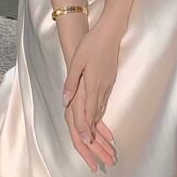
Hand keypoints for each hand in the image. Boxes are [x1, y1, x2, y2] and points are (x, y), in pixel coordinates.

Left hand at [62, 21, 120, 156]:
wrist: (110, 32)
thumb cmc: (91, 44)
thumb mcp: (76, 62)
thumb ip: (71, 83)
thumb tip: (65, 101)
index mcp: (92, 84)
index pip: (88, 111)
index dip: (85, 127)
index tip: (84, 142)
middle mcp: (102, 86)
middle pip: (96, 113)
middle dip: (94, 130)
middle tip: (91, 144)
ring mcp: (108, 82)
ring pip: (102, 106)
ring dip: (98, 121)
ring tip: (95, 135)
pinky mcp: (111, 78)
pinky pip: (105, 99)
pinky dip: (101, 109)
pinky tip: (99, 113)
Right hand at [64, 82, 115, 172]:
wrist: (79, 60)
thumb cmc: (79, 78)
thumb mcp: (81, 99)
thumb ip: (81, 120)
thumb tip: (87, 139)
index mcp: (72, 117)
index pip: (80, 142)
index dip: (88, 155)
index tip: (96, 166)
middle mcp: (76, 116)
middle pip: (87, 141)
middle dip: (99, 153)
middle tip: (110, 162)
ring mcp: (82, 112)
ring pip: (92, 133)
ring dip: (102, 144)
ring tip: (112, 154)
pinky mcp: (88, 106)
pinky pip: (95, 123)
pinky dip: (103, 131)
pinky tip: (111, 137)